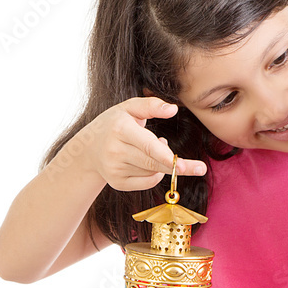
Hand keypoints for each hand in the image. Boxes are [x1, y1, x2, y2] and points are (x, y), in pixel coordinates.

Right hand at [76, 97, 205, 190]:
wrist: (88, 148)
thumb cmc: (114, 123)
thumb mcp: (129, 108)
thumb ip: (151, 105)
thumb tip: (173, 109)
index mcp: (120, 128)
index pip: (147, 146)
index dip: (165, 156)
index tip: (181, 163)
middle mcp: (115, 150)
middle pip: (153, 163)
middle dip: (178, 167)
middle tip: (200, 168)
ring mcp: (114, 169)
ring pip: (152, 172)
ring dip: (163, 164)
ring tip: (154, 149)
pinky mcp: (117, 183)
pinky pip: (146, 183)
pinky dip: (154, 174)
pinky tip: (146, 161)